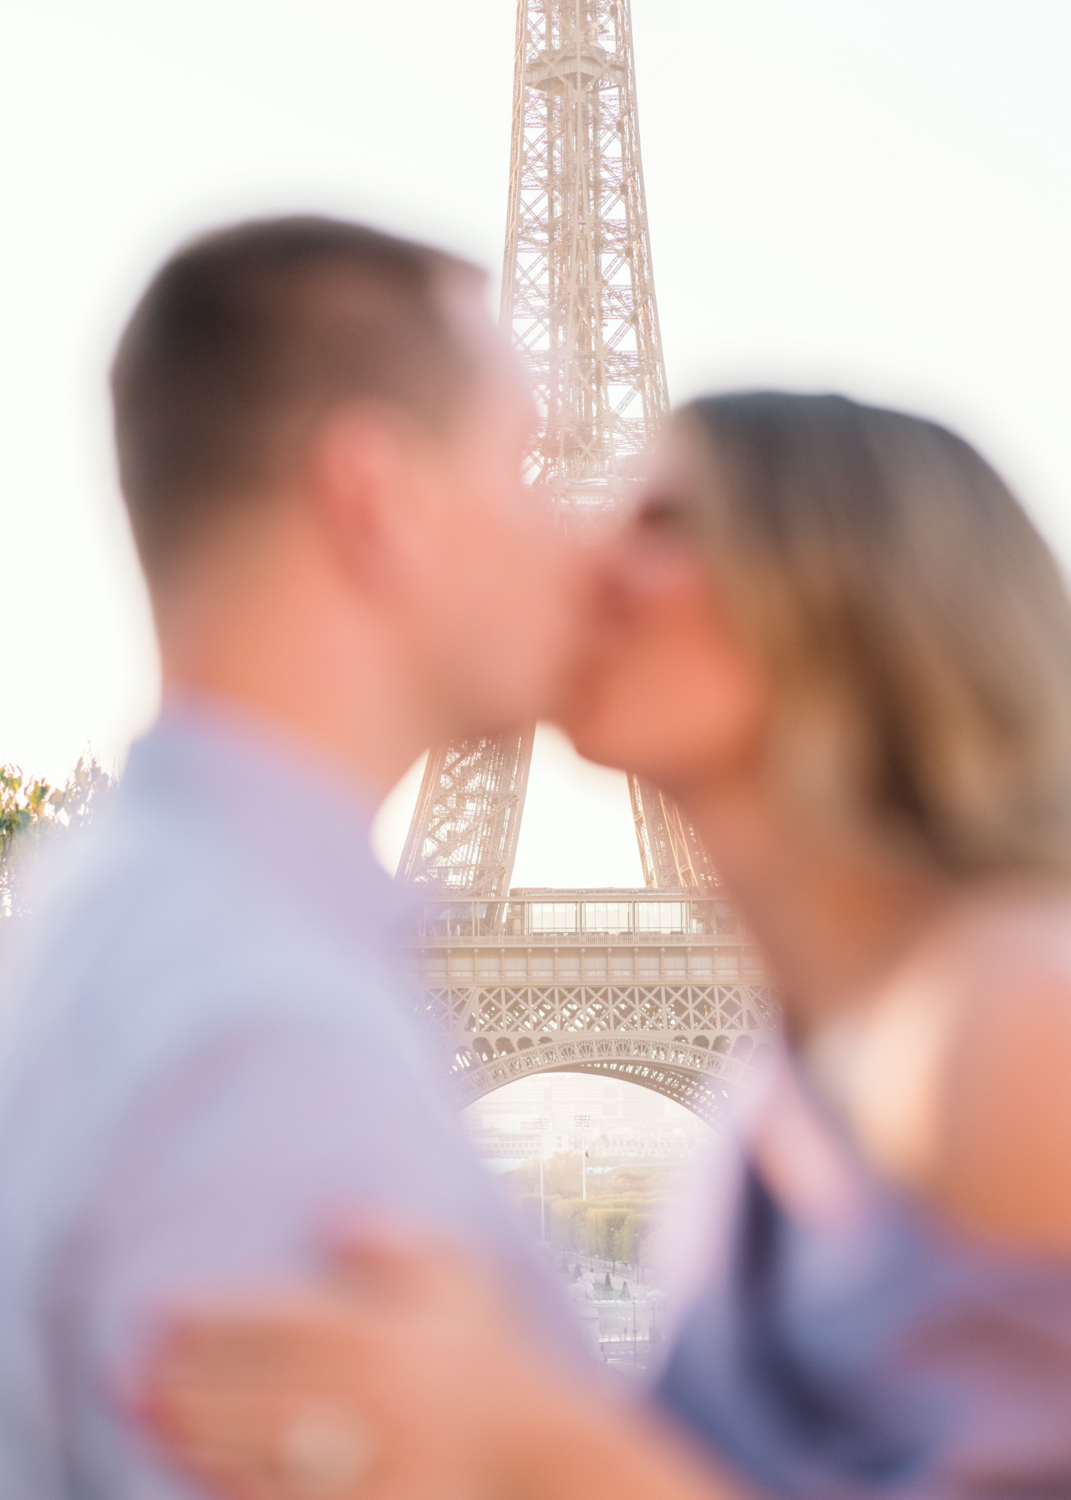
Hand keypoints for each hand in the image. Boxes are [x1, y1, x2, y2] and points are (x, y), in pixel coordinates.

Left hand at [141, 1233, 573, 1499]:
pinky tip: (193, 1466)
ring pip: (261, 1442)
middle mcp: (371, 1395)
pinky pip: (285, 1495)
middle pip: (258, 1384)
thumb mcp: (456, 1275)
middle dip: (189, 1376)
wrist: (533, 1448)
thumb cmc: (484, 1353)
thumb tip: (336, 1214)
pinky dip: (232, 1481)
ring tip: (145, 1413)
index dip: (211, 1316)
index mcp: (385, 1331)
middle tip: (128, 1369)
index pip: (278, 1321)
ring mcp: (368, 1457)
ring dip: (197, 1429)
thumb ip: (395, 1241)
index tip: (158, 1309)